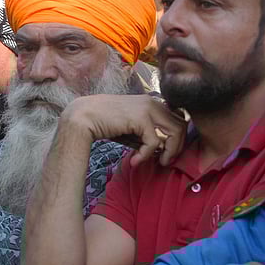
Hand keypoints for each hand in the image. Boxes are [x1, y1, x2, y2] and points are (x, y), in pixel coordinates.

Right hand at [61, 94, 186, 166]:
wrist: (82, 118)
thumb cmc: (103, 123)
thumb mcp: (129, 128)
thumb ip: (145, 134)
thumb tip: (162, 149)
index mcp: (150, 101)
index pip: (177, 117)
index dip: (176, 136)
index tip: (166, 151)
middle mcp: (152, 101)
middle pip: (181, 124)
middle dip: (177, 146)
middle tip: (165, 160)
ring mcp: (148, 108)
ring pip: (176, 132)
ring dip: (169, 151)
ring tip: (158, 162)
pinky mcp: (141, 118)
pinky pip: (154, 142)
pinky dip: (146, 155)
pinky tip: (135, 161)